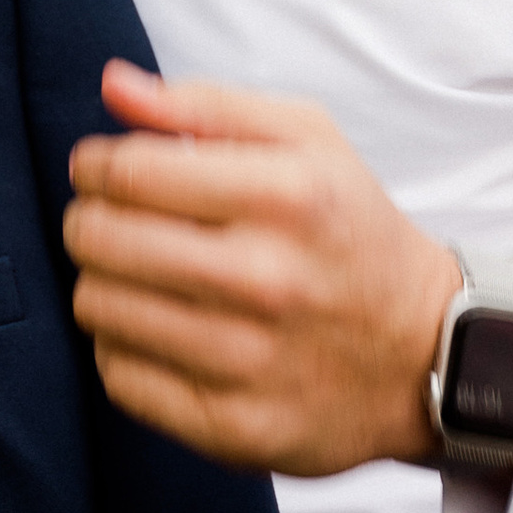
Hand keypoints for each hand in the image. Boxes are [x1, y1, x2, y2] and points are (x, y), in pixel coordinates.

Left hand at [65, 61, 459, 476]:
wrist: (425, 354)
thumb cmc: (349, 233)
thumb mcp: (308, 142)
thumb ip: (208, 106)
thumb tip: (113, 85)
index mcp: (289, 195)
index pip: (128, 171)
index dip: (94, 168)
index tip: (100, 173)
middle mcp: (269, 279)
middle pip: (101, 240)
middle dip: (87, 223)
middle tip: (108, 225)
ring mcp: (251, 361)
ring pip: (99, 309)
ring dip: (100, 286)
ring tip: (136, 279)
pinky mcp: (235, 427)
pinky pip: (120, 379)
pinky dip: (120, 351)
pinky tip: (156, 334)